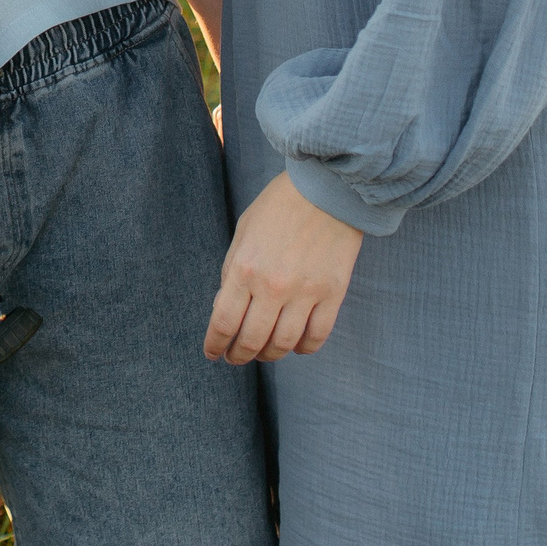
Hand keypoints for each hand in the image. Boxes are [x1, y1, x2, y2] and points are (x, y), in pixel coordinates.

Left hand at [205, 171, 362, 363]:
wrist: (326, 188)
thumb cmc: (278, 207)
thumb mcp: (243, 233)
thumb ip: (232, 272)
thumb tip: (226, 309)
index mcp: (244, 269)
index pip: (223, 323)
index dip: (215, 345)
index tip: (213, 353)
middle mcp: (272, 286)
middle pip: (251, 341)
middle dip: (239, 355)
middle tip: (236, 357)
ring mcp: (305, 292)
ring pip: (283, 345)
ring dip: (269, 355)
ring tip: (264, 353)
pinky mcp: (333, 294)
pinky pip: (316, 337)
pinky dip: (303, 348)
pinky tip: (294, 344)